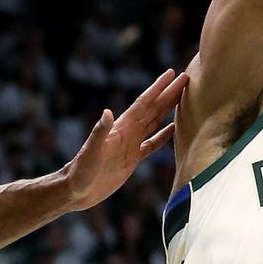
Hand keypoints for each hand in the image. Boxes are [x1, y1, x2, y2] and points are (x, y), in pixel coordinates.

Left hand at [59, 69, 188, 211]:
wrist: (76, 190)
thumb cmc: (81, 170)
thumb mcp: (91, 150)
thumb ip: (100, 132)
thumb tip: (108, 112)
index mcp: (121, 127)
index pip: (144, 103)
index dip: (158, 88)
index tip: (171, 74)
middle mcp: (128, 132)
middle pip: (153, 108)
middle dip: (169, 93)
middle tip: (186, 79)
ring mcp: (131, 144)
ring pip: (154, 122)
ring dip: (168, 109)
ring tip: (182, 97)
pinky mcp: (132, 159)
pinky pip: (152, 144)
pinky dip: (164, 135)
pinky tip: (174, 128)